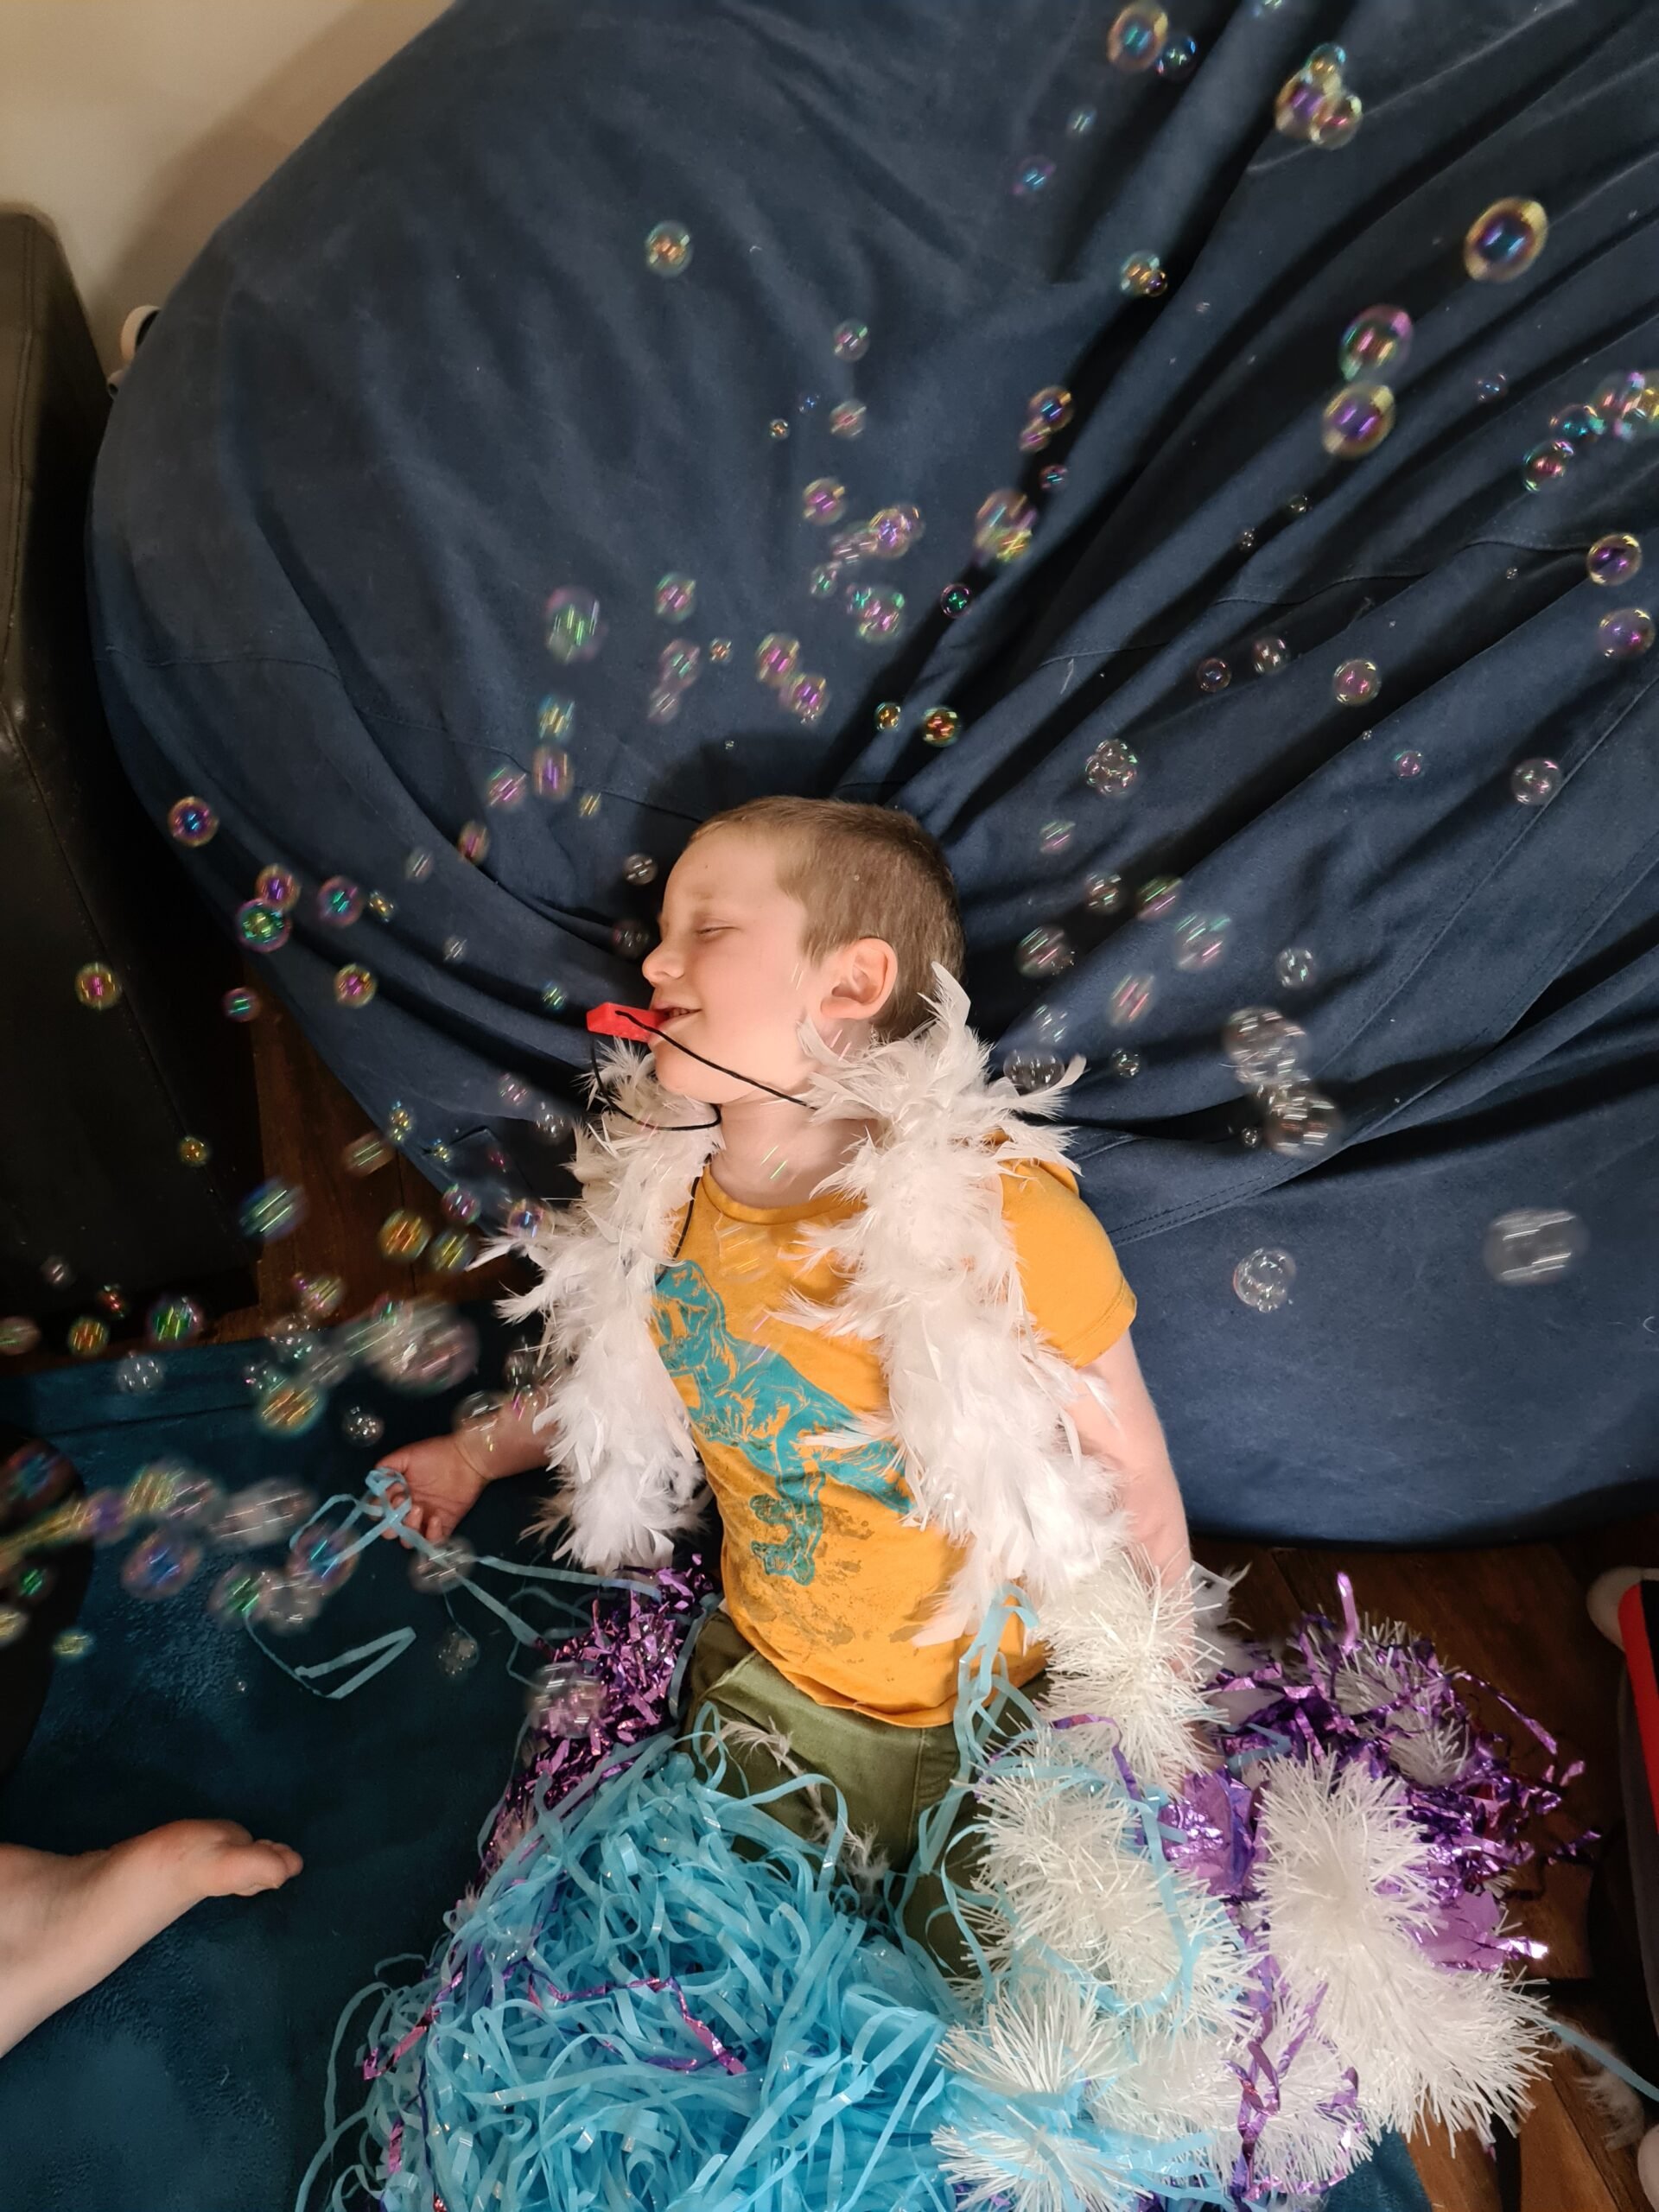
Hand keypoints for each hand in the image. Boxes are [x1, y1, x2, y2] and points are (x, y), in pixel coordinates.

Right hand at [375, 1433, 490, 1545]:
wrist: (467, 1457)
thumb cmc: (436, 1454)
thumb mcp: (407, 1455)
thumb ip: (387, 1466)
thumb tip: (374, 1481)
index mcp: (397, 1496)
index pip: (379, 1512)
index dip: (380, 1508)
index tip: (392, 1494)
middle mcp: (408, 1511)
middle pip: (390, 1531)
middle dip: (391, 1525)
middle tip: (403, 1505)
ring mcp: (425, 1520)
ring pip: (408, 1539)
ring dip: (409, 1528)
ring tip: (419, 1508)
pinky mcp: (444, 1525)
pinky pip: (433, 1542)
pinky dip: (431, 1536)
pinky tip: (436, 1518)